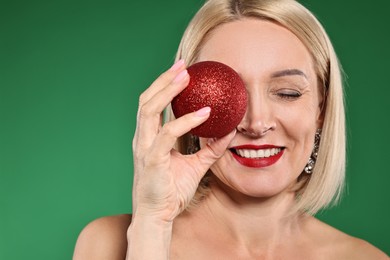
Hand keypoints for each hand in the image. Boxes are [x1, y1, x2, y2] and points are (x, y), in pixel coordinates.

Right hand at [132, 60, 234, 221]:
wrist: (158, 216)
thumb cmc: (171, 191)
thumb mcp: (195, 166)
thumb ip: (210, 149)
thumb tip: (229, 133)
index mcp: (150, 138)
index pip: (152, 104)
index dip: (163, 85)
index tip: (180, 70)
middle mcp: (143, 138)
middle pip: (147, 100)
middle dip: (163, 80)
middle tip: (183, 65)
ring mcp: (145, 147)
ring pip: (150, 110)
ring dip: (167, 90)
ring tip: (185, 77)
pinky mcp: (152, 159)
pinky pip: (168, 134)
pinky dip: (186, 121)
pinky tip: (204, 114)